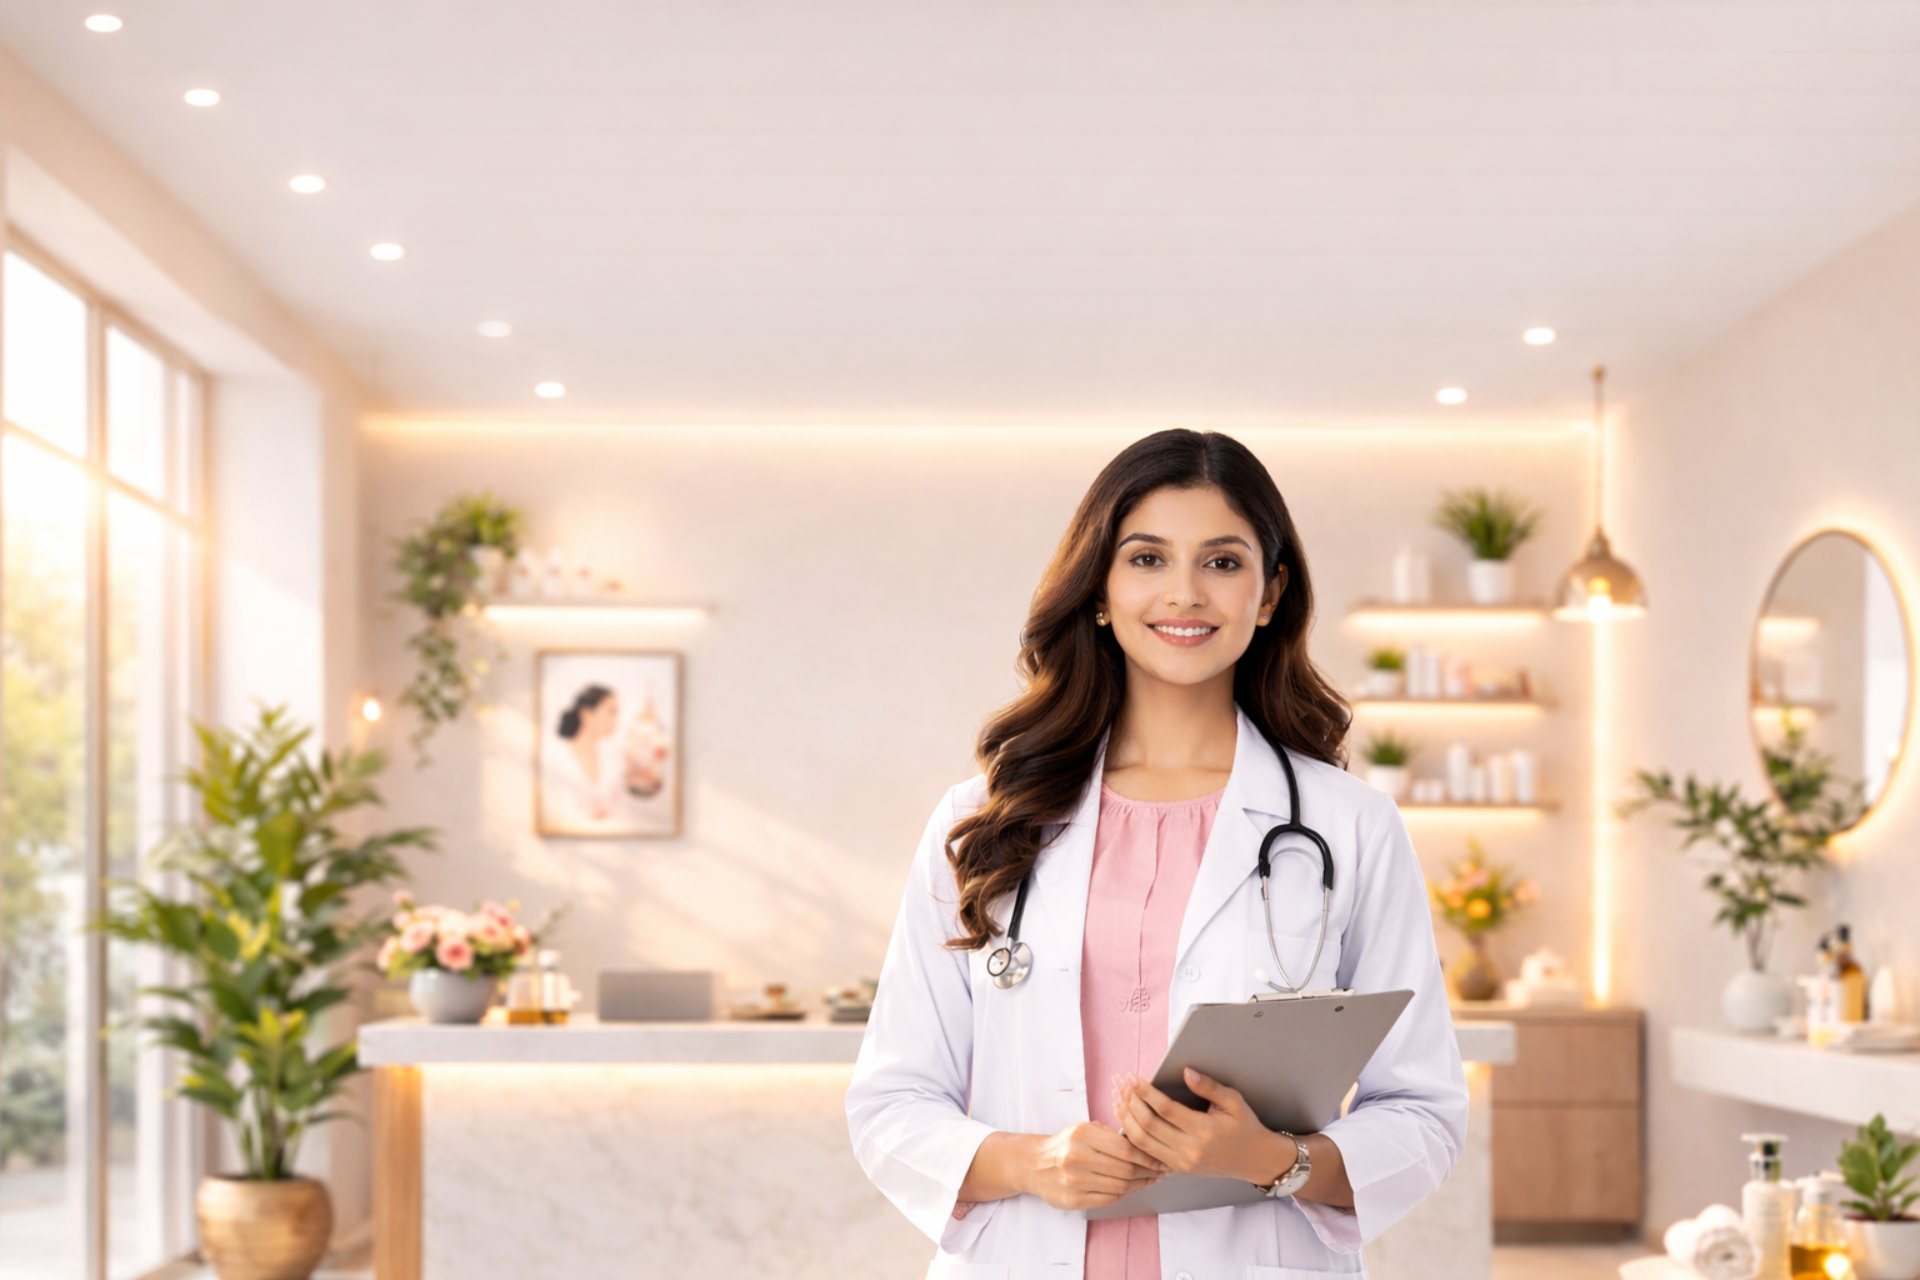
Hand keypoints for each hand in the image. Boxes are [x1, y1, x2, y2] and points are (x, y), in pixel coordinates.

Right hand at [1023, 1122, 1167, 1210]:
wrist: (1034, 1164)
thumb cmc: (1065, 1145)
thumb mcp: (1083, 1129)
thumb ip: (1110, 1134)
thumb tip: (1144, 1143)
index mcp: (1082, 1136)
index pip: (1124, 1148)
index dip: (1147, 1156)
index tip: (1160, 1159)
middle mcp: (1077, 1158)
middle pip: (1125, 1169)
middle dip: (1148, 1172)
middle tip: (1160, 1171)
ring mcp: (1074, 1181)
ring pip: (1119, 1186)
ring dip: (1140, 1185)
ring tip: (1150, 1180)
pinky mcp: (1073, 1200)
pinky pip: (1108, 1199)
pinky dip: (1124, 1194)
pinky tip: (1132, 1188)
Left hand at [1113, 1067, 1286, 1183]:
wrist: (1255, 1160)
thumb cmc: (1245, 1127)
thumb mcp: (1234, 1102)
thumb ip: (1209, 1087)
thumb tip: (1186, 1072)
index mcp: (1204, 1131)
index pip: (1166, 1110)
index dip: (1146, 1092)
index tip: (1133, 1076)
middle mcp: (1189, 1150)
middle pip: (1148, 1126)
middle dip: (1131, 1102)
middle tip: (1120, 1083)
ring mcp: (1181, 1163)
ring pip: (1143, 1142)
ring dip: (1126, 1119)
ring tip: (1118, 1098)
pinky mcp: (1177, 1169)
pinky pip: (1147, 1153)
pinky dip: (1133, 1136)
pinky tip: (1126, 1120)